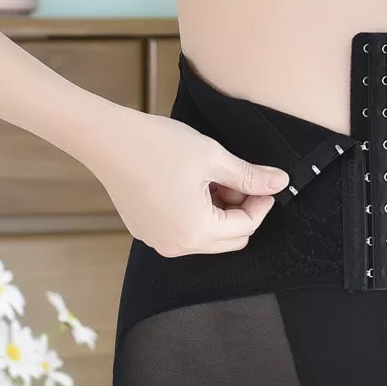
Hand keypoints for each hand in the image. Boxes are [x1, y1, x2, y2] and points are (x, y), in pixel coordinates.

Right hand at [88, 110, 289, 256]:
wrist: (106, 139)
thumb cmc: (157, 145)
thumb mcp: (213, 158)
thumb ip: (250, 177)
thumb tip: (280, 183)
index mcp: (196, 231)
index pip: (246, 227)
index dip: (260, 204)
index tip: (263, 182)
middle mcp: (176, 246)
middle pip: (229, 239)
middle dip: (239, 211)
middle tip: (235, 178)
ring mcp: (158, 241)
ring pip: (207, 236)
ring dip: (218, 212)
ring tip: (209, 178)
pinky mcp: (146, 232)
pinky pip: (183, 231)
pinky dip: (195, 214)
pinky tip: (188, 185)